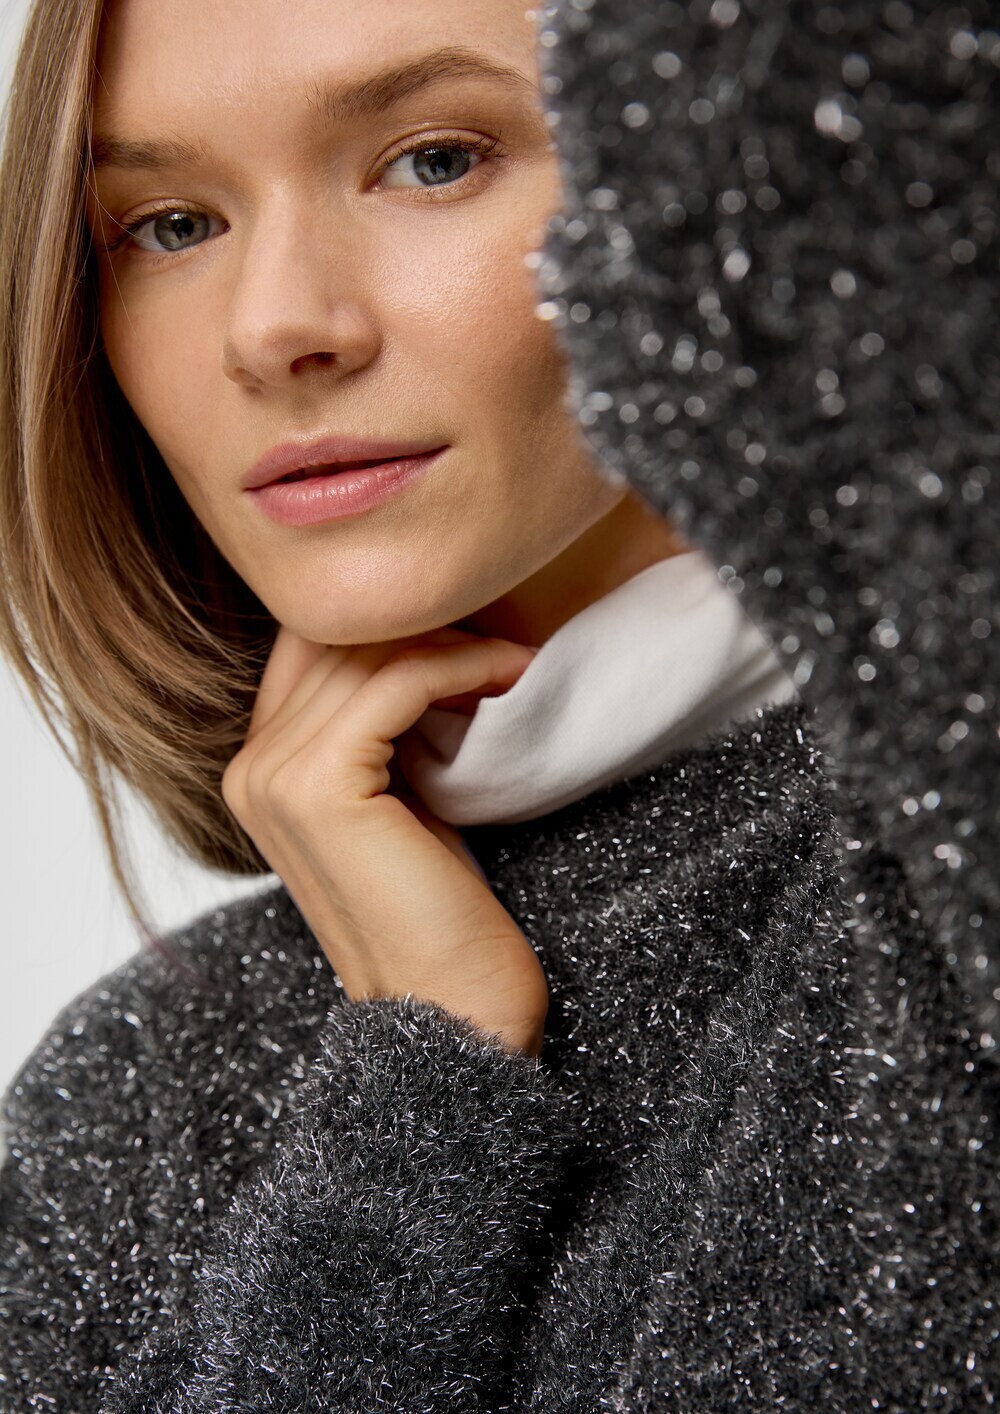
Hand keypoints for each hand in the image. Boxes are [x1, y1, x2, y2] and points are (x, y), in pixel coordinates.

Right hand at [221, 624, 548, 1057]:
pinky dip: (466, 666)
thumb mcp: (399, 797)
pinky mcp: (318, 785)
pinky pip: (398, 680)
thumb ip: (379, 726)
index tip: (475, 639)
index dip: (395, 626)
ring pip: (368, 650)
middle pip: (336, 635)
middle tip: (506, 644)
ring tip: (517, 664)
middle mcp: (249, 766)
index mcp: (258, 768)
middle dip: (429, 627)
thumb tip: (422, 639)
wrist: (449, 1010)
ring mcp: (274, 776)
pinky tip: (513, 678)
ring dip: (457, 643)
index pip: (312, 642)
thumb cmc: (438, 909)